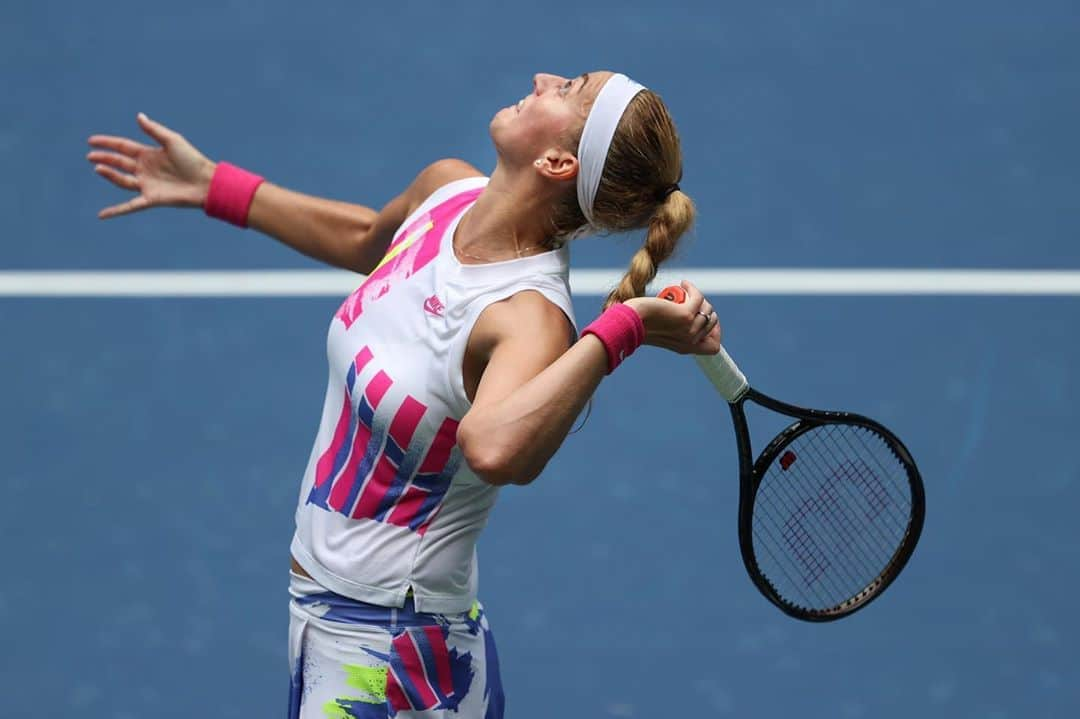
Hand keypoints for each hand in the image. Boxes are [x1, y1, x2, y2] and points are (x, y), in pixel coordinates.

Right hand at [87, 113, 215, 218]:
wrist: (206, 182)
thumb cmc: (192, 160)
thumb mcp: (172, 141)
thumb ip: (154, 130)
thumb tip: (139, 116)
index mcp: (149, 154)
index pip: (123, 147)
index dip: (107, 143)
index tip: (91, 141)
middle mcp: (145, 169)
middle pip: (119, 162)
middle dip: (104, 158)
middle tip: (90, 155)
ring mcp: (147, 185)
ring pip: (122, 180)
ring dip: (109, 174)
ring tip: (98, 168)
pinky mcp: (151, 199)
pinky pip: (130, 206)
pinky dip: (116, 211)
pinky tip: (102, 215)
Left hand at [624, 280, 721, 354]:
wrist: (629, 322)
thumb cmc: (641, 325)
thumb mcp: (663, 333)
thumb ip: (675, 331)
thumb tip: (689, 319)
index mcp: (686, 348)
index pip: (714, 347)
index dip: (715, 331)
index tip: (704, 316)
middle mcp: (691, 341)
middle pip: (712, 322)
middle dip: (705, 307)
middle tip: (691, 299)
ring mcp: (690, 329)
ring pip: (708, 309)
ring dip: (699, 297)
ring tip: (685, 291)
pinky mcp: (686, 316)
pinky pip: (699, 298)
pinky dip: (692, 288)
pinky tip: (683, 283)